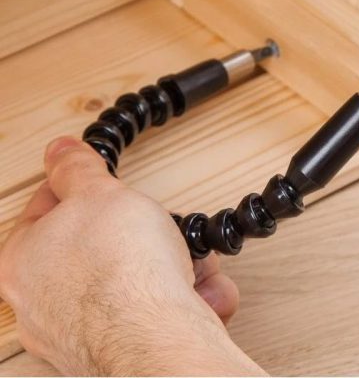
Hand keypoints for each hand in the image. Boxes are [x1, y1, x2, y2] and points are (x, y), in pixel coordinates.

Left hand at [0, 137, 263, 375]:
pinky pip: (155, 311)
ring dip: (173, 262)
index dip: (83, 184)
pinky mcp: (121, 348)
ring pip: (134, 277)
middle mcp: (43, 302)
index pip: (47, 205)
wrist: (157, 334)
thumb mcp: (98, 192)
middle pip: (100, 244)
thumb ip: (76, 168)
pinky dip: (183, 296)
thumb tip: (59, 150)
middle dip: (144, 229)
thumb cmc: (120, 268)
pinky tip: (197, 290)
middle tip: (156, 222)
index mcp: (22, 260)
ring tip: (189, 258)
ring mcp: (82, 330)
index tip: (103, 179)